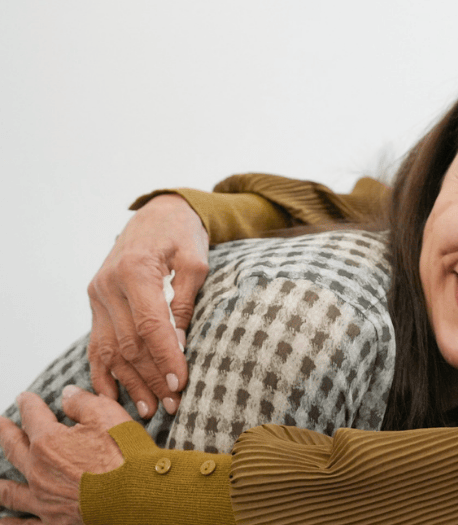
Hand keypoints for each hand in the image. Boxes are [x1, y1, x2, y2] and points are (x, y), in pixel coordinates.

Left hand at [0, 387, 129, 523]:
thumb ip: (84, 402)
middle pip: (15, 448)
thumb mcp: (109, 416)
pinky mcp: (54, 520)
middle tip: (1, 424)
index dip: (28, 405)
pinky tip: (2, 521)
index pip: (34, 417)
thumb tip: (67, 393)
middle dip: (7, 434)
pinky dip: (11, 522)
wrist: (136, 496)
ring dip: (0, 483)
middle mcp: (39, 471)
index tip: (24, 398)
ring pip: (11, 490)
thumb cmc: (125, 456)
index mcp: (49, 442)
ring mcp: (43, 498)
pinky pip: (24, 524)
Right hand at [87, 193, 208, 417]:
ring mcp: (97, 295)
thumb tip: (181, 344)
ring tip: (150, 410)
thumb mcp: (196, 261)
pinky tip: (114, 398)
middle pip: (129, 342)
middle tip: (173, 405)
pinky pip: (96, 344)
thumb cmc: (182, 235)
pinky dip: (103, 373)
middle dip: (152, 377)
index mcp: (135, 270)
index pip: (150, 325)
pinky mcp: (95, 303)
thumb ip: (186, 301)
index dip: (166, 357)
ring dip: (129, 382)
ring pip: (110, 349)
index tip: (181, 383)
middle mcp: (108, 285)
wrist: (157, 214)